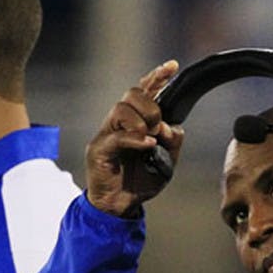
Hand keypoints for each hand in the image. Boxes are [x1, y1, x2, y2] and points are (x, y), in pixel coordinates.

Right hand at [85, 61, 184, 216]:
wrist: (120, 206)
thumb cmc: (140, 181)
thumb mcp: (167, 162)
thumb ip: (173, 142)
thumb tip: (171, 127)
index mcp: (135, 121)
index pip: (144, 91)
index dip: (157, 77)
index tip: (172, 66)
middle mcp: (119, 122)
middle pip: (132, 93)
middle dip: (152, 107)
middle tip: (158, 129)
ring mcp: (107, 133)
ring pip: (122, 108)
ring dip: (142, 122)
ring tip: (151, 141)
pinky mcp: (99, 149)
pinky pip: (118, 135)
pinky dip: (136, 139)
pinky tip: (148, 145)